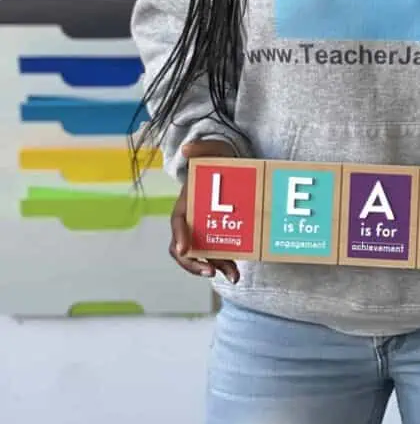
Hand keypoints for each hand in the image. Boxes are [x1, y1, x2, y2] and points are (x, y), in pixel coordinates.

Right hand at [169, 139, 239, 284]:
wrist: (234, 168)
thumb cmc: (219, 159)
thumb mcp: (214, 150)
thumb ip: (203, 148)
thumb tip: (187, 149)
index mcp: (186, 203)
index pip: (177, 222)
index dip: (178, 236)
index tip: (183, 249)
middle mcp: (192, 222)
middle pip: (185, 248)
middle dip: (194, 263)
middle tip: (210, 270)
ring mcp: (205, 231)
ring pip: (203, 256)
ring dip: (215, 267)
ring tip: (232, 276)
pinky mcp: (220, 237)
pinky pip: (219, 255)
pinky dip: (226, 266)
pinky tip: (238, 272)